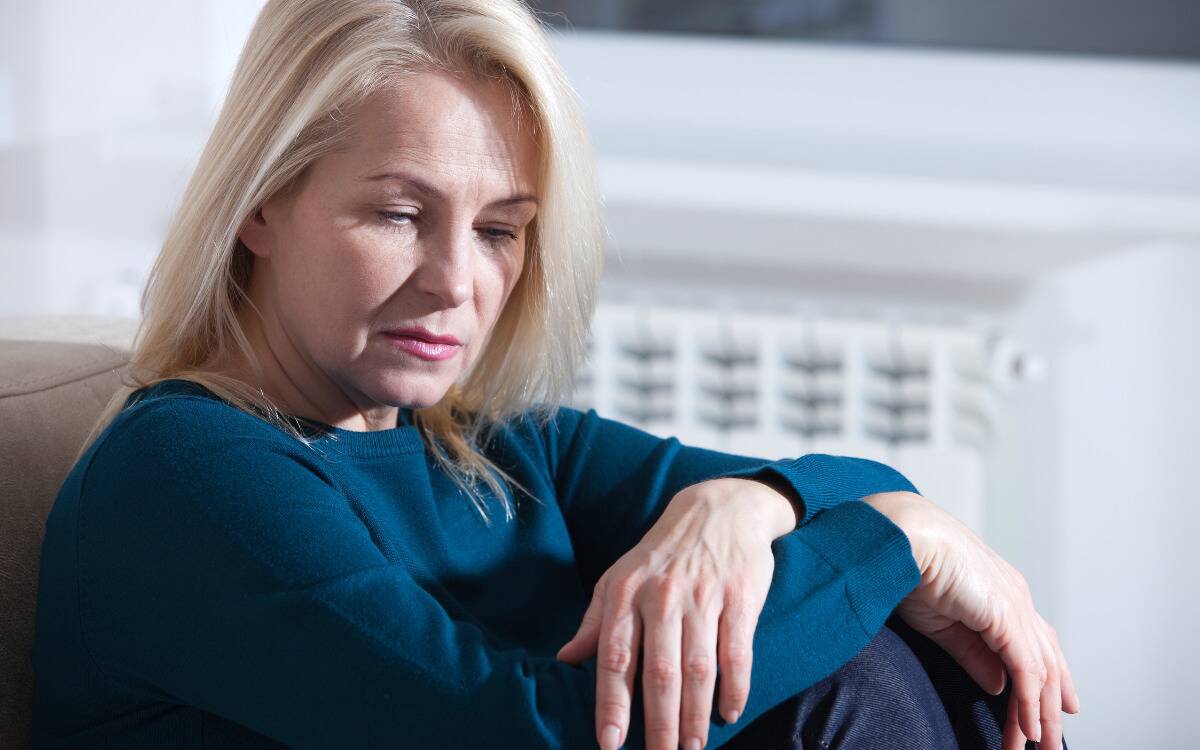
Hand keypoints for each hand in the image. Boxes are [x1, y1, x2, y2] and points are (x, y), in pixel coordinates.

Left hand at [555, 477, 793, 749]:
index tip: (608, 743)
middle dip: (658, 723)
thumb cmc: (660, 552)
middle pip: (660, 672)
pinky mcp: (741, 598)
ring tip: (691, 748)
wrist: (718, 509)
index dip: (611, 704)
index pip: (615, 658)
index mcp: (626, 594)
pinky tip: (729, 713)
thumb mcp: (618, 577)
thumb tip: (565, 659)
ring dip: (695, 714)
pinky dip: (735, 686)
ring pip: (699, 668)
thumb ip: (594, 622)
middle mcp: (662, 597)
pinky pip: (738, 651)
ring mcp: (704, 598)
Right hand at [864, 491, 1080, 749]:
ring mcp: (1016, 605)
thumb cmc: (909, 566)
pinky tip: (1027, 728)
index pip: (1037, 643)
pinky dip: (1029, 702)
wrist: (900, 537)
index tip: (1056, 710)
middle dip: (1049, 706)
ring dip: (1040, 714)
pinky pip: (1026, 669)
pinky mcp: (1007, 616)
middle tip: (1050, 743)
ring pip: (1041, 671)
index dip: (1049, 678)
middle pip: (1046, 661)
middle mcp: (1017, 598)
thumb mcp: (942, 623)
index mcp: (1003, 592)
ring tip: (1037, 746)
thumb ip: (974, 654)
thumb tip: (999, 685)